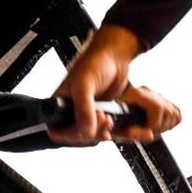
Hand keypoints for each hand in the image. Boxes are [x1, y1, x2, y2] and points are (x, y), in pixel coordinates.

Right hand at [46, 24, 178, 144]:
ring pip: (98, 136)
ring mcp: (89, 115)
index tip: (87, 128)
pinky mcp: (105, 116)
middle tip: (105, 119)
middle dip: (94, 131)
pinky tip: (132, 131)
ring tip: (113, 121)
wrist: (115, 56)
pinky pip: (113, 131)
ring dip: (109, 133)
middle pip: (79, 137)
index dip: (73, 133)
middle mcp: (72, 112)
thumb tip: (86, 133)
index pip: (59, 131)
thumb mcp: (84, 85)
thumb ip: (83, 110)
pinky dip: (124, 133)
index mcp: (59, 105)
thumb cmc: (93, 63)